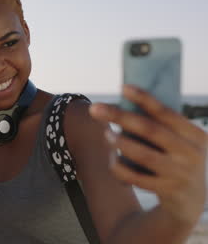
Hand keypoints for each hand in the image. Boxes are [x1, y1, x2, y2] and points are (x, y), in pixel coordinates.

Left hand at [89, 85, 207, 225]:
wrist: (193, 202)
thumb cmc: (178, 161)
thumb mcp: (182, 143)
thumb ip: (163, 128)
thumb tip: (126, 102)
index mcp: (195, 136)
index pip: (166, 113)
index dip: (144, 99)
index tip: (123, 87)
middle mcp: (190, 153)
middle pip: (150, 130)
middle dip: (120, 117)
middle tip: (95, 108)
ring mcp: (180, 174)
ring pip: (143, 155)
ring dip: (120, 143)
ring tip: (105, 133)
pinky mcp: (167, 191)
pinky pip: (137, 178)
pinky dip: (121, 168)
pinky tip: (112, 160)